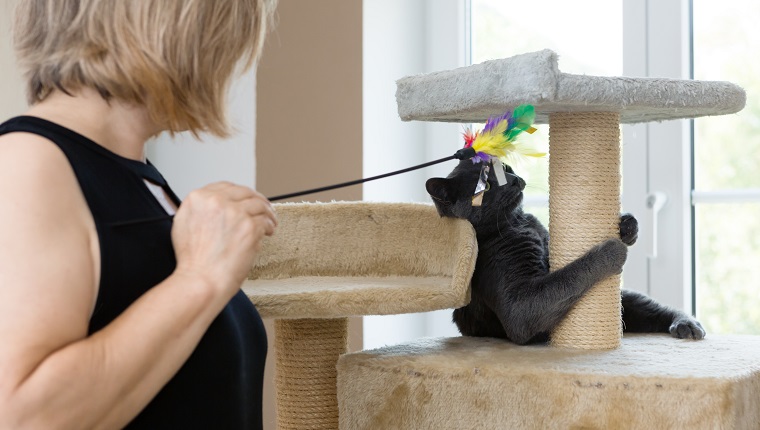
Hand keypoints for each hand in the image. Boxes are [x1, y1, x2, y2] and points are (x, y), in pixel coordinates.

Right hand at [171, 182, 276, 297]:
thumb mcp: (184, 225)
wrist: (201, 280)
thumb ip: (200, 210)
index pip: (224, 186)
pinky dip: (269, 226)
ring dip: (267, 212)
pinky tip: (269, 231)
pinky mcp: (250, 226)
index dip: (238, 193)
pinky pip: (265, 220)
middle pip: (244, 192)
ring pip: (258, 204)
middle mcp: (215, 201)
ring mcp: (234, 212)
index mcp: (198, 198)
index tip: (245, 199)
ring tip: (270, 222)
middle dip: (256, 200)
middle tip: (264, 208)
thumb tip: (217, 205)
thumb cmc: (194, 261)